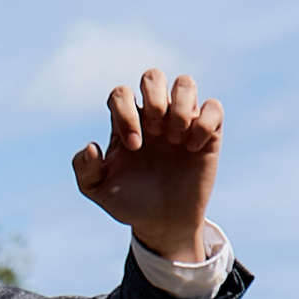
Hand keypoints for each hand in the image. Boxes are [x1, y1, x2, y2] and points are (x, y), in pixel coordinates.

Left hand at [71, 67, 220, 264]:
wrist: (161, 223)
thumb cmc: (129, 201)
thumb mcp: (97, 191)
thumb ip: (84, 170)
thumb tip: (92, 146)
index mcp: (126, 123)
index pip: (121, 94)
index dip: (125, 113)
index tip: (133, 147)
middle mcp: (154, 116)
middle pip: (152, 76)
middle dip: (153, 99)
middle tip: (155, 132)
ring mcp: (182, 122)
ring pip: (185, 82)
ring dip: (180, 106)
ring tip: (175, 138)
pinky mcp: (208, 134)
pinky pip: (214, 106)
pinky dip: (205, 122)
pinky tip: (194, 148)